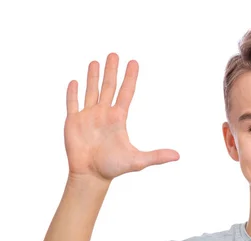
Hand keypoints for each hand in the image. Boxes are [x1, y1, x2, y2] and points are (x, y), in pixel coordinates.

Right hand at [64, 53, 178, 181]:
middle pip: (108, 87)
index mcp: (118, 118)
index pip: (126, 93)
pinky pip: (72, 104)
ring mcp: (88, 116)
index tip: (134, 62)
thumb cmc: (113, 168)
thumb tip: (178, 156)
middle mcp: (103, 114)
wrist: (91, 176)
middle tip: (114, 54)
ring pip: (91, 91)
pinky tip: (74, 82)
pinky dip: (72, 93)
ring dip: (93, 77)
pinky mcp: (73, 122)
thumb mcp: (138, 160)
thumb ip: (157, 156)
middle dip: (111, 71)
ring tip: (96, 61)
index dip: (130, 78)